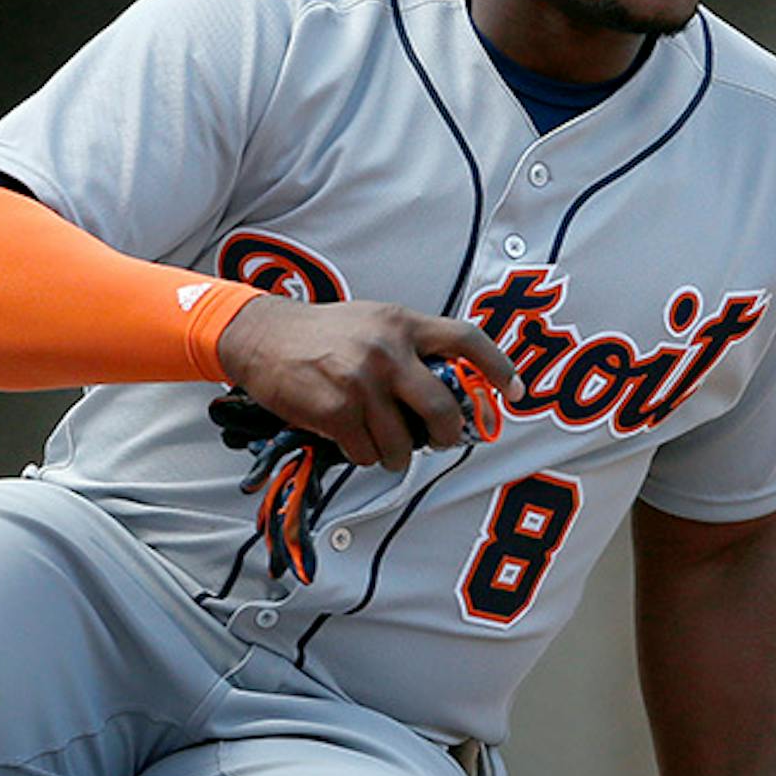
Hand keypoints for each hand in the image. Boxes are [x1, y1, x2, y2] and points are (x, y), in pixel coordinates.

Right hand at [214, 296, 521, 471]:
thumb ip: (410, 346)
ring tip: (382, 442)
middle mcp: (387, 351)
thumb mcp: (373, 322)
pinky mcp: (336, 411)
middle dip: (448, 434)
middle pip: (443, 408)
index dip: (498, 368)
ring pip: (404, 442)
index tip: (513, 392)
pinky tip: (350, 438)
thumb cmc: (321, 333)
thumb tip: (450, 389)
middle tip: (441, 439)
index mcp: (402, 323)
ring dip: (397, 453)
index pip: (466, 340)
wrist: (261, 336)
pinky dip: (363, 453)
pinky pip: (367, 452)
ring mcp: (362, 382)